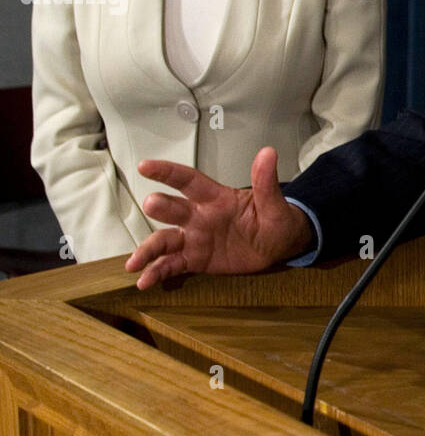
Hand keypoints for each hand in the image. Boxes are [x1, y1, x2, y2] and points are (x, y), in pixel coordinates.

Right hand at [125, 147, 313, 288]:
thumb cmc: (275, 220)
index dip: (167, 172)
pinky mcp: (196, 259)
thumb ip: (266, 182)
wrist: (279, 247)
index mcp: (216, 198)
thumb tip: (268, 153)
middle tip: (150, 205)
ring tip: (133, 263)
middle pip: (173, 209)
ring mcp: (195, 238)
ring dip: (148, 249)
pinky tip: (144, 282)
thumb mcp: (275, 204)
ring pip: (164, 241)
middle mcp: (199, 216)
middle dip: (160, 206)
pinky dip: (157, 273)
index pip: (188, 180)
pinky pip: (172, 265)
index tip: (145, 166)